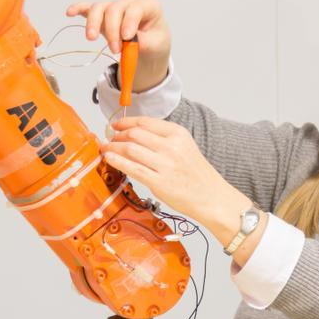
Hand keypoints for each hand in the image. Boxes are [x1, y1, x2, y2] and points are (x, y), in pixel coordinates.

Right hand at [65, 0, 169, 91]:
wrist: (150, 43)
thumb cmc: (155, 40)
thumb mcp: (157, 45)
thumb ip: (144, 43)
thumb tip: (129, 43)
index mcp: (148, 5)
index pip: (136, 8)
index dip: (129, 22)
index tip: (126, 38)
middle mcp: (130, 2)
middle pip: (115, 9)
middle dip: (112, 30)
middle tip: (115, 50)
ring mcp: (115, 7)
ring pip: (100, 8)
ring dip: (93, 22)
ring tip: (92, 38)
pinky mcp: (103, 14)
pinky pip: (89, 8)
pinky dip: (79, 9)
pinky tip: (70, 13)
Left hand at [100, 116, 251, 248]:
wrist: (211, 197)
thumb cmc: (197, 174)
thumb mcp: (184, 147)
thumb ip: (162, 139)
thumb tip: (134, 135)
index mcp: (178, 134)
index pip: (144, 122)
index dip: (125, 122)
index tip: (116, 126)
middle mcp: (171, 146)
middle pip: (134, 134)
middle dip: (117, 136)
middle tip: (110, 139)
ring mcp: (164, 164)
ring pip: (129, 149)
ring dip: (113, 147)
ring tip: (107, 149)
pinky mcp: (158, 182)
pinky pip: (131, 168)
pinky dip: (116, 160)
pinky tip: (109, 158)